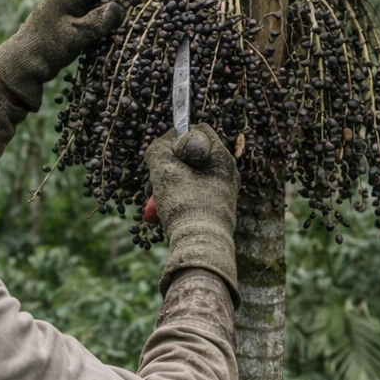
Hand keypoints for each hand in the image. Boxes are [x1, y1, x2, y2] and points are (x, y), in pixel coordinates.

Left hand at [0, 0, 135, 108]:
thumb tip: (119, 7)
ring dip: (108, 7)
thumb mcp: (76, 35)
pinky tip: (111, 25)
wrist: (20, 67)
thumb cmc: (46, 49)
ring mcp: (61, 10)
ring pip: (91, 4)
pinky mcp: (60, 24)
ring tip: (130, 8)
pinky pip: (84, 16)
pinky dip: (98, 19)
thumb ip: (99, 20)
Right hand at [144, 124, 240, 305]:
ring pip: (186, 178)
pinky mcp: (213, 210)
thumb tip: (161, 145)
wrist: (200, 248)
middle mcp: (226, 173)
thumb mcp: (164, 169)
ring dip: (165, 188)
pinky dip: (172, 203)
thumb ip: (160, 148)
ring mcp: (220, 193)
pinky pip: (188, 196)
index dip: (177, 139)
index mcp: (222, 158)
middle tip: (153, 185)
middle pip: (189, 157)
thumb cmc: (185, 206)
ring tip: (153, 207)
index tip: (167, 158)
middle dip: (166, 169)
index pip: (198, 131)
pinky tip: (160, 217)